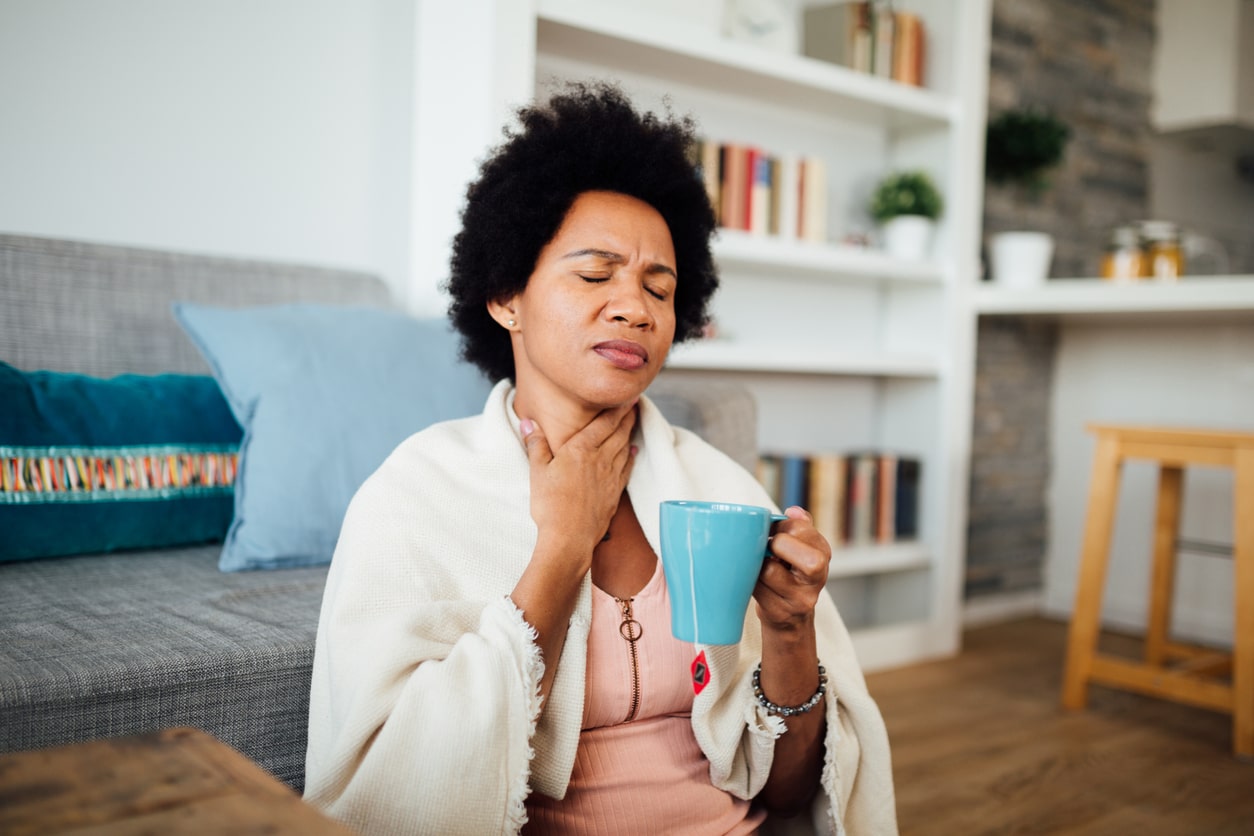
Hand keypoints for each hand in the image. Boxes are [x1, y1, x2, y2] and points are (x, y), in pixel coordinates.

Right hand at [520, 403, 637, 564]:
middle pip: (619, 432)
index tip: (627, 396)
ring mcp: (610, 477)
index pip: (605, 422)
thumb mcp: (537, 471)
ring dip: (630, 433)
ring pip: (624, 448)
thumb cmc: (550, 505)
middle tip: (635, 403)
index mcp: (581, 449)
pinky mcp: (614, 494)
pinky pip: (626, 468)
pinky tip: (632, 452)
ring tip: (634, 422)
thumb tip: (528, 422)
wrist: (569, 538)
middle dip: (627, 416)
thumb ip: (536, 444)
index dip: (618, 408)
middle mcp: (601, 460)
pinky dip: (630, 456)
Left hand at [753, 506, 830, 633]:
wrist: (789, 619)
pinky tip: (754, 581)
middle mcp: (818, 577)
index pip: (803, 530)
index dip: (780, 526)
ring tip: (759, 566)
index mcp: (823, 553)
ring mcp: (802, 599)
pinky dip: (751, 582)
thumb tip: (793, 511)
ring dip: (758, 565)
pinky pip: (758, 590)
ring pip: (771, 572)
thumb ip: (799, 526)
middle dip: (777, 546)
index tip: (771, 531)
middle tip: (767, 549)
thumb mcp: (800, 549)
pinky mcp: (782, 613)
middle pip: (807, 558)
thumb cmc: (789, 575)